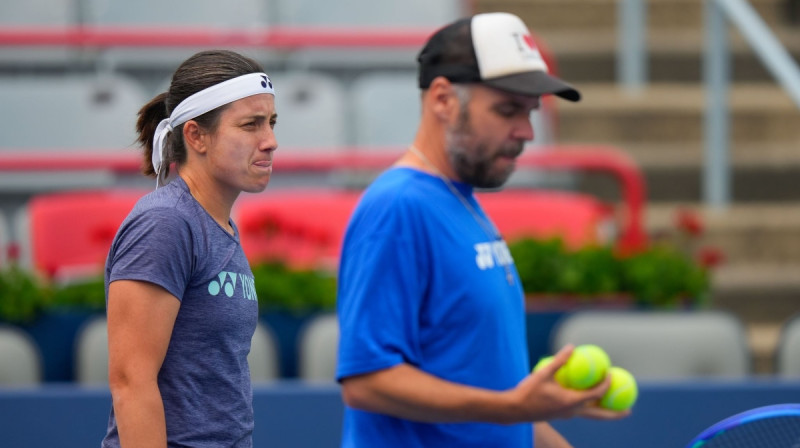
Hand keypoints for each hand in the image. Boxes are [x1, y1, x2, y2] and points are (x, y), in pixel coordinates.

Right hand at [503, 344, 630, 421]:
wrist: (514, 409)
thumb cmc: (528, 391)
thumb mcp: (543, 373)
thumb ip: (559, 360)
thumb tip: (571, 347)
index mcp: (571, 402)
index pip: (596, 394)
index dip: (606, 384)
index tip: (611, 374)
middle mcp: (572, 412)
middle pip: (599, 415)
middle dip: (615, 414)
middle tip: (628, 410)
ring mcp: (567, 415)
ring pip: (590, 415)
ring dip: (603, 412)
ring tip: (612, 407)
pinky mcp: (561, 415)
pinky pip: (580, 412)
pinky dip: (589, 407)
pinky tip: (586, 399)